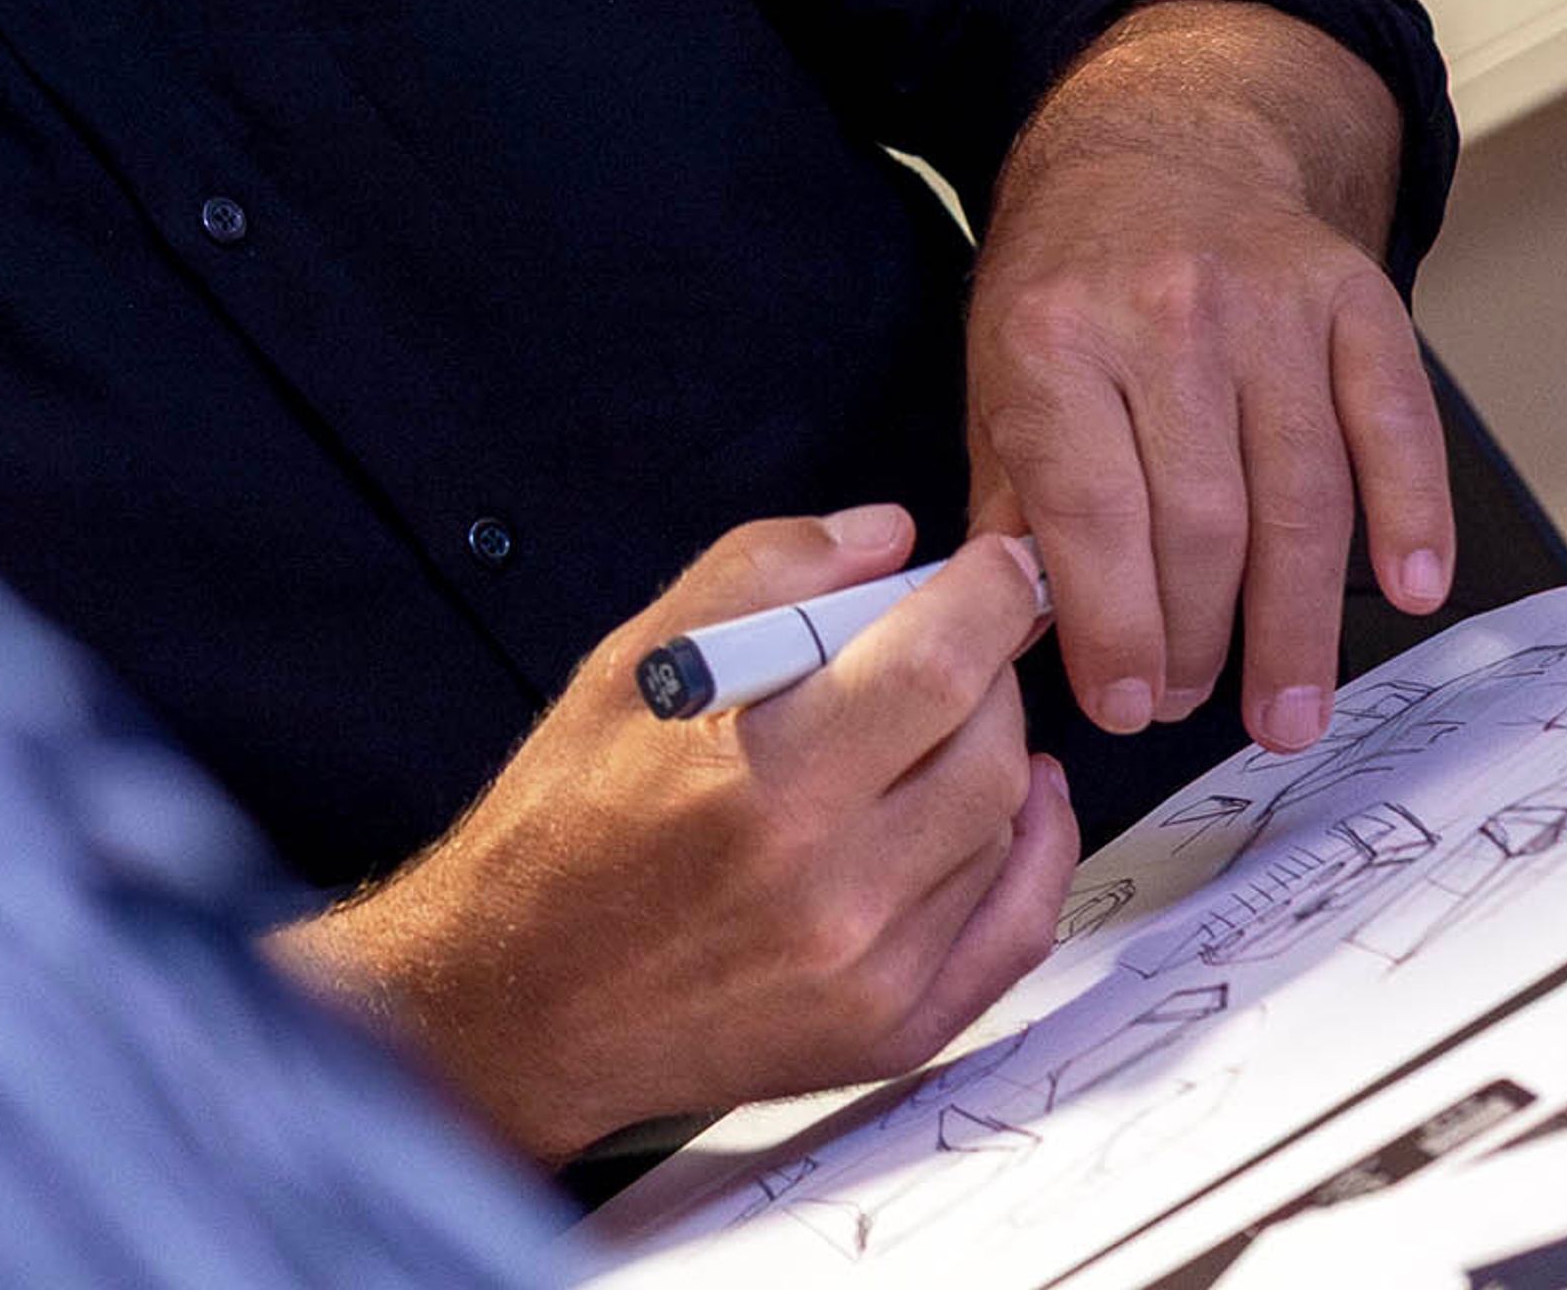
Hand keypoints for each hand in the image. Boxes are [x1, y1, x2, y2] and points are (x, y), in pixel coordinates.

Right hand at [285, 511, 1073, 1164]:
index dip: (983, 598)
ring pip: (1002, 825)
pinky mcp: (894, 1032)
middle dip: (988, 667)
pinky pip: (1015, 929)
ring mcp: (872, 972)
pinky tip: (1018, 801)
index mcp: (759, 780)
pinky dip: (1036, 849)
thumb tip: (883, 534)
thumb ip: (760, 575)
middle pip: (984, 745)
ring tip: (945, 717)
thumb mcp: (628, 664)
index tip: (995, 566)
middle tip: (955, 637)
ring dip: (995, 748)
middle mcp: (830, 886)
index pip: (931, 667)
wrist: (530, 998)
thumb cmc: (566, 823)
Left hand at [969, 0, 1449, 759]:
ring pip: (1297, 498)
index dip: (1110, 626)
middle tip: (1198, 705)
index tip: (1123, 703)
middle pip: (1198, 523)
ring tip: (1287, 705)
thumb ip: (1007, 497)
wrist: (1153, 144)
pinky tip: (1405, 590)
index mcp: (1052, 337)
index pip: (1089, 513)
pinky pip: (1393, 427)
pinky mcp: (1352, 300)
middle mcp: (1162, 317)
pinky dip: (1410, 517)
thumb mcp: (994, 367)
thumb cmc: (1067, 276)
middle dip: (1198, 640)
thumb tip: (1014, 626)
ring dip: (1296, 624)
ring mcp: (1266, 308)